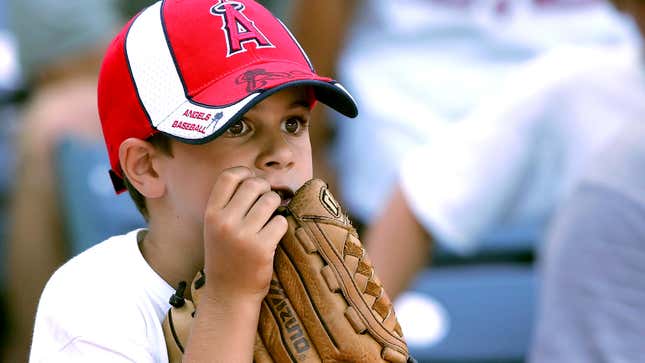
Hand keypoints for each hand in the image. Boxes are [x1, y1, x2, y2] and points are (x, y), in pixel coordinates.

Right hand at [202, 167, 287, 302]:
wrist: (229, 294)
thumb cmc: (226, 256)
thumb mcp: (215, 228)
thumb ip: (229, 204)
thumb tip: (255, 176)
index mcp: (211, 213)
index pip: (229, 176)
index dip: (246, 172)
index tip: (253, 180)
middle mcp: (225, 221)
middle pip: (254, 184)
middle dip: (265, 189)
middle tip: (267, 202)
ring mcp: (243, 235)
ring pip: (271, 200)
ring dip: (276, 207)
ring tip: (270, 219)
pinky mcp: (262, 248)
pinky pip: (281, 222)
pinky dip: (281, 227)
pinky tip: (273, 236)